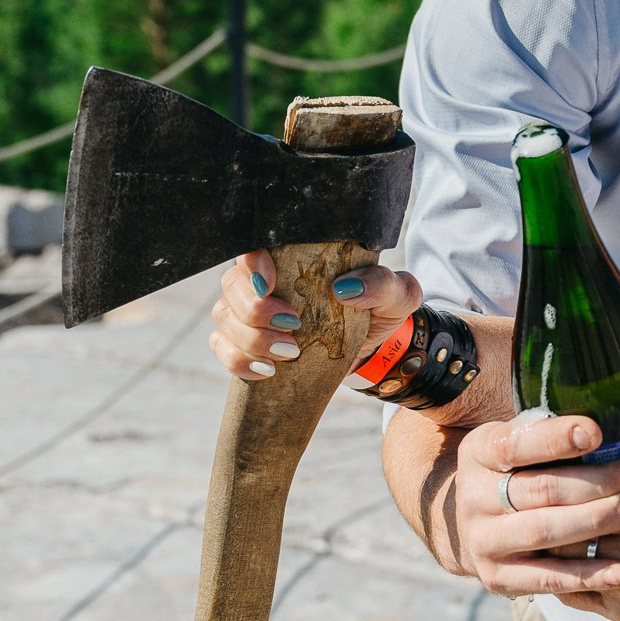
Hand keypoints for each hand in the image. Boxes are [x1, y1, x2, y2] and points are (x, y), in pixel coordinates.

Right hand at [208, 251, 421, 380]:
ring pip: (224, 317)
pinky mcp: (248, 343)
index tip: (270, 285)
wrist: (375, 348)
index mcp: (296, 256)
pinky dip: (239, 362)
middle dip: (254, 309)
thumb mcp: (396, 293)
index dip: (253, 264)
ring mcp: (251, 312)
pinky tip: (268, 372)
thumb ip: (381, 283)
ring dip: (251, 338)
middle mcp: (267, 280)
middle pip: (234, 285)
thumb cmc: (382, 308)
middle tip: (293, 326)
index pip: (256, 248)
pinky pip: (223, 349)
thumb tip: (347, 288)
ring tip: (290, 353)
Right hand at [439, 413, 619, 595]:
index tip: (596, 432)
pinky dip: (587, 576)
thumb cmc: (522, 469)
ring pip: (544, 531)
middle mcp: (474, 497)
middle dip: (597, 481)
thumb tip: (619, 397)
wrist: (474, 523)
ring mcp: (483, 540)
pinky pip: (547, 579)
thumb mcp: (522, 438)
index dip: (555, 438)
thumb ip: (555, 427)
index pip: (515, 444)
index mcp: (480, 451)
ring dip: (595, 522)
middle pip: (540, 489)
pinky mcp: (498, 578)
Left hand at [557, 434, 619, 620]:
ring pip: (562, 562)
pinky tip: (556, 552)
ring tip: (542, 517)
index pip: (593, 493)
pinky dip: (558, 572)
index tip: (559, 462)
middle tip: (539, 488)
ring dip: (551, 540)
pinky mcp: (619, 613)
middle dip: (552, 508)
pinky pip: (570, 592)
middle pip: (569, 527)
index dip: (571, 477)